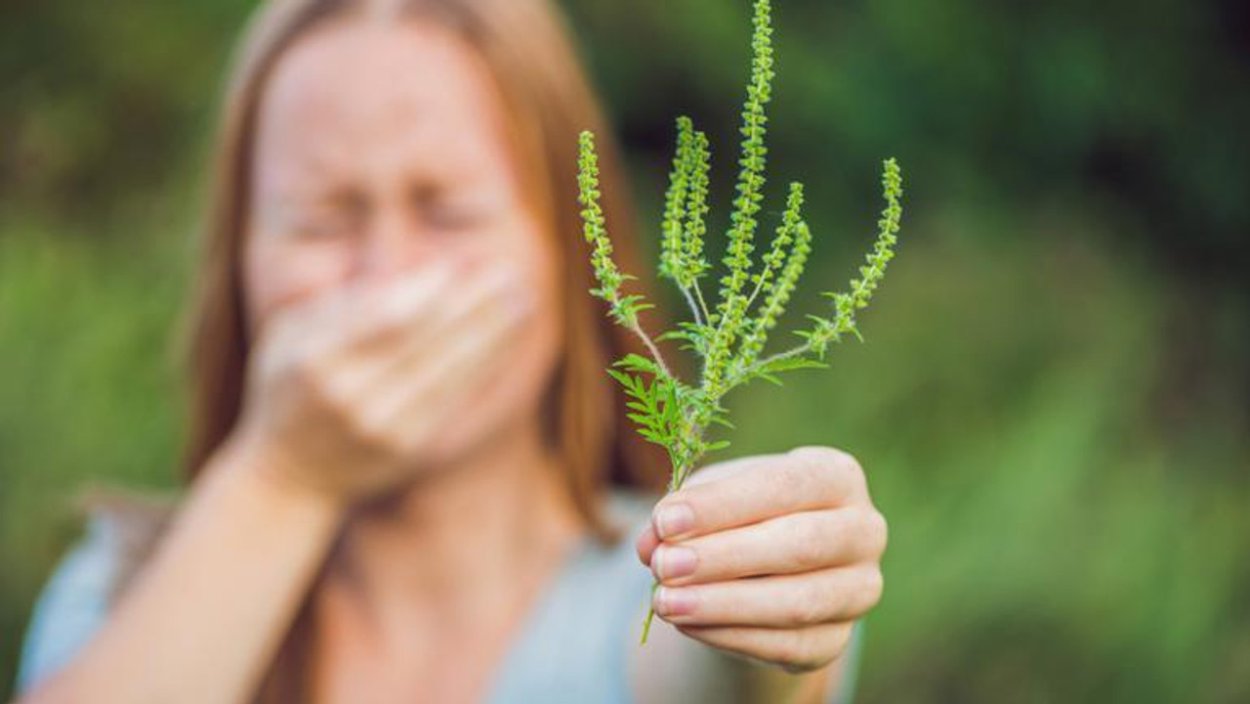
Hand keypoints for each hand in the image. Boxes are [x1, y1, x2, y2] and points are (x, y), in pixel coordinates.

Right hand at [226, 257, 533, 507]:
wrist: (289, 476)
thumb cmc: (290, 386)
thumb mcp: (288, 335)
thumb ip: (343, 305)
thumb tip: (412, 278)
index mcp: (313, 358)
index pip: (381, 318)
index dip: (422, 292)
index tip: (455, 267)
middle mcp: (348, 394)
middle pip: (423, 340)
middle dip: (472, 305)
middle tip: (509, 274)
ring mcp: (381, 425)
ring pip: (448, 370)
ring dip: (491, 333)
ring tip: (522, 302)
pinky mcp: (408, 447)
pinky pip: (454, 397)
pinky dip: (482, 366)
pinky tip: (505, 341)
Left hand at [635, 446, 886, 673]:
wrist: (767, 568)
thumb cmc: (739, 514)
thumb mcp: (709, 498)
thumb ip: (681, 513)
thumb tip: (652, 542)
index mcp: (836, 476)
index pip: (785, 485)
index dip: (723, 505)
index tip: (666, 520)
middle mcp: (863, 530)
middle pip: (799, 545)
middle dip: (723, 557)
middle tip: (664, 566)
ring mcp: (858, 589)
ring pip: (797, 603)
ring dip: (723, 604)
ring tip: (665, 602)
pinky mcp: (838, 639)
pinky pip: (787, 645)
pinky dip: (730, 636)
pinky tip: (687, 624)